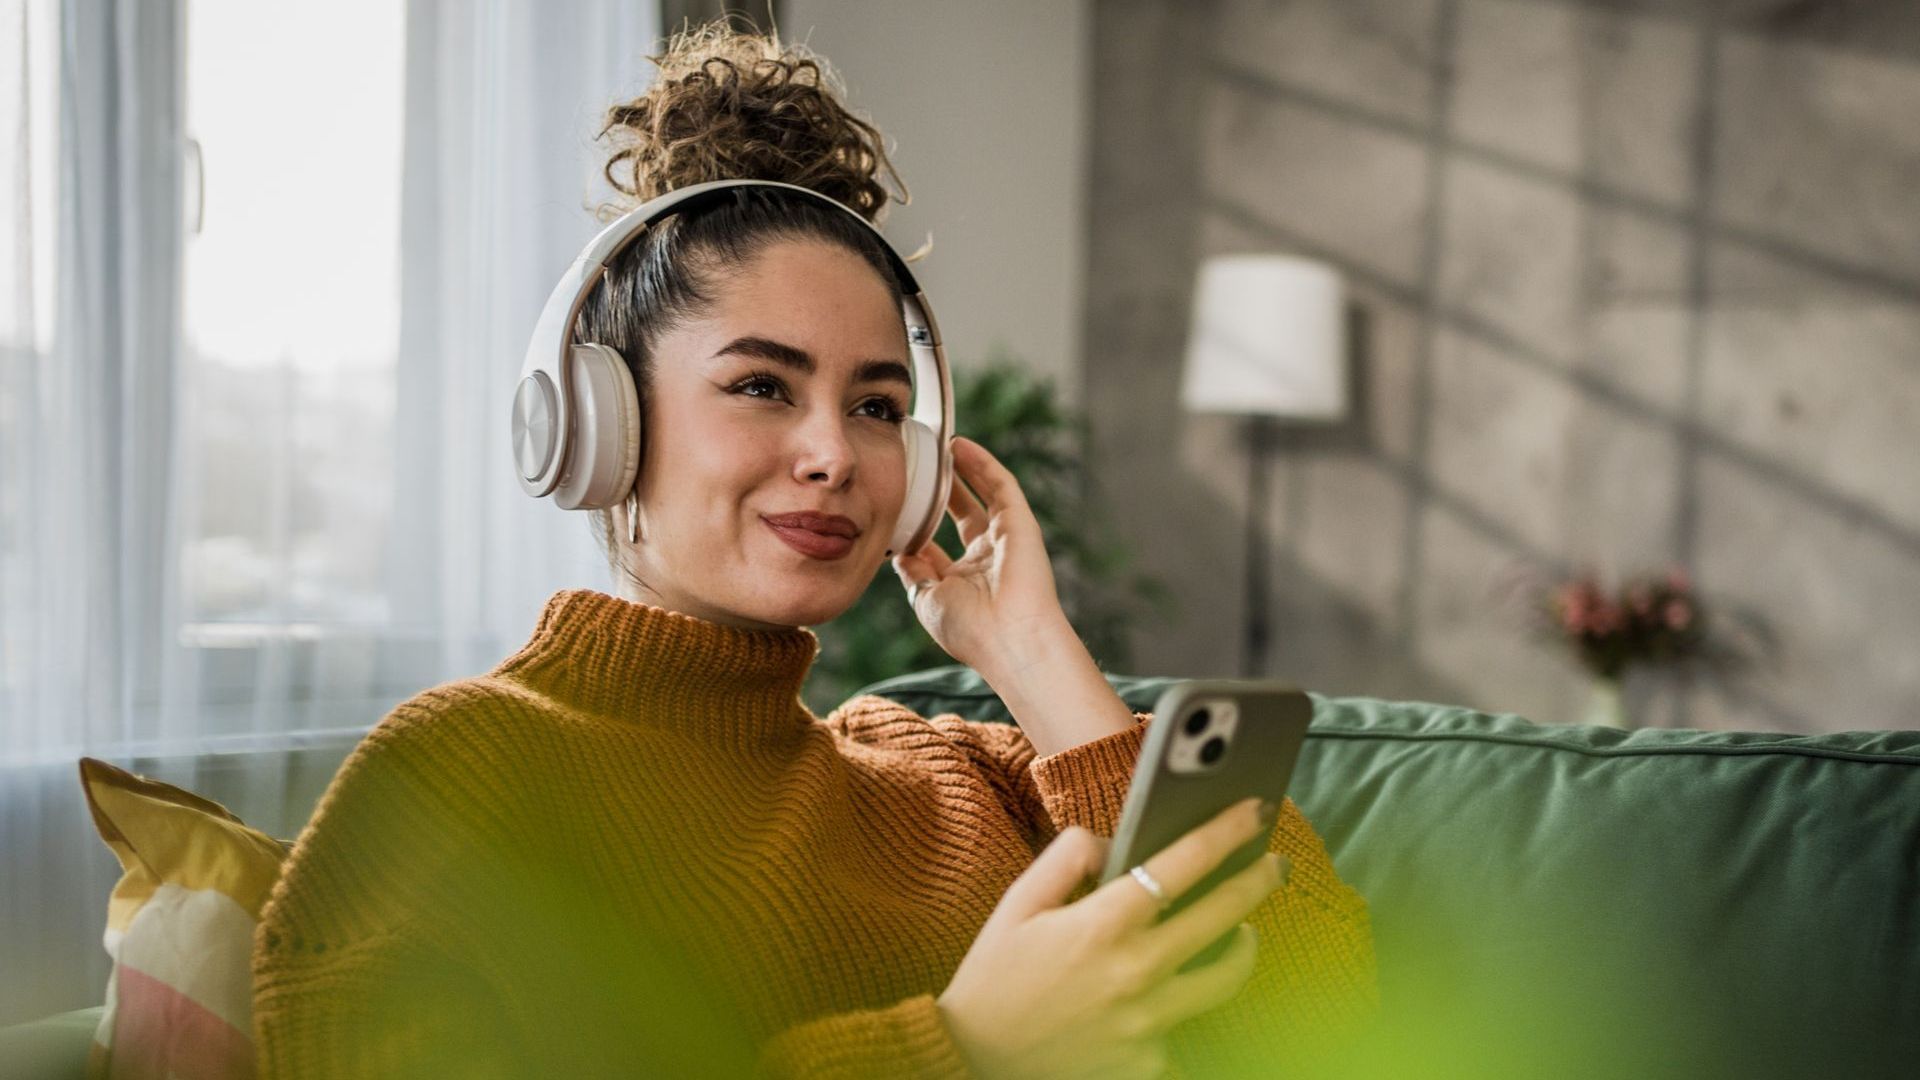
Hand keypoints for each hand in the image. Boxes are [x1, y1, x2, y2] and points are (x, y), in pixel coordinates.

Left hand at [891, 436, 1069, 670]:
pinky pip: (1000, 485)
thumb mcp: (927, 600)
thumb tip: (899, 553)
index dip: (916, 527)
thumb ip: (914, 574)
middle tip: (918, 468)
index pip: (936, 548)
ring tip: (938, 446)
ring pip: (983, 494)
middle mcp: (986, 559)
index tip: (895, 506)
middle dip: (940, 492)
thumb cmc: (969, 630)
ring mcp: (1006, 539)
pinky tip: (959, 446)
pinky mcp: (1020, 523)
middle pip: (961, 515)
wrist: (1009, 639)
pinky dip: (981, 464)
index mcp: (963, 582)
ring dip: (961, 470)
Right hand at [936, 798, 1291, 1079]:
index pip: (1182, 864)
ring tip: (1242, 932)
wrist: (974, 1060)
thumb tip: (1115, 840)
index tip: (1253, 811)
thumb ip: (1067, 857)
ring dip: (1242, 947)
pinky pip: (1187, 1028)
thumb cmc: (994, 977)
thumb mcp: (1018, 903)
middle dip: (1257, 881)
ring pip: (1225, 977)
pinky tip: (1171, 995)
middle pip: (1224, 917)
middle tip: (1274, 865)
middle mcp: (1135, 972)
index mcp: (1102, 924)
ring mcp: (1148, 1023)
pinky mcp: (1150, 1063)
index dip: (1226, 833)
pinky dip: (1184, 1006)